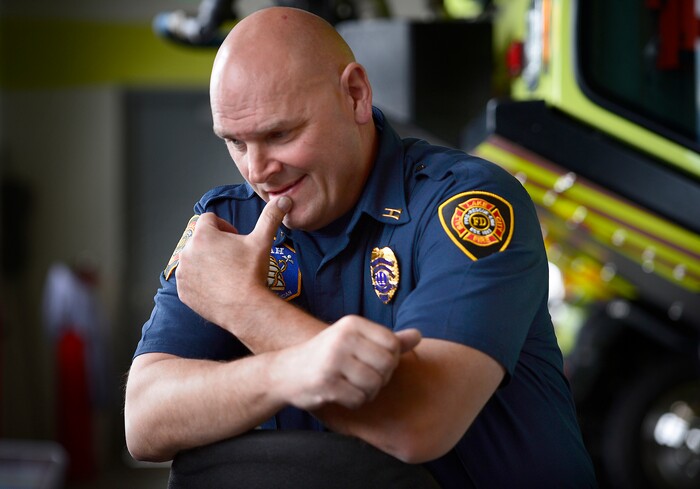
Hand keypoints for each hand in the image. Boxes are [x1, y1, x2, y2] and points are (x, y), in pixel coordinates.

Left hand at [176, 197, 291, 327]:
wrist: (245, 308)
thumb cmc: (251, 273)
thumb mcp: (262, 241)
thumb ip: (270, 217)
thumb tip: (283, 200)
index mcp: (204, 235)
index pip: (209, 219)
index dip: (224, 227)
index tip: (235, 239)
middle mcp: (188, 251)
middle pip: (201, 240)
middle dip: (215, 245)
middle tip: (233, 258)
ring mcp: (183, 273)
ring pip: (194, 259)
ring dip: (206, 262)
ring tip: (225, 273)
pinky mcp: (182, 291)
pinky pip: (189, 280)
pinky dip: (200, 281)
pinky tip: (218, 286)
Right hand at [270, 315, 421, 409]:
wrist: (285, 372)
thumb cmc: (327, 356)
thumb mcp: (355, 341)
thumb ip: (387, 339)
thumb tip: (418, 335)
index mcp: (352, 323)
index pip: (392, 344)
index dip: (391, 359)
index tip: (375, 363)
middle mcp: (342, 338)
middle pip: (387, 365)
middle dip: (381, 378)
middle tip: (365, 378)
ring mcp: (332, 360)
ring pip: (374, 384)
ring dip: (368, 392)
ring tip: (353, 386)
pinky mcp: (325, 383)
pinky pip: (358, 399)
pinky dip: (354, 402)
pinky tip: (341, 394)